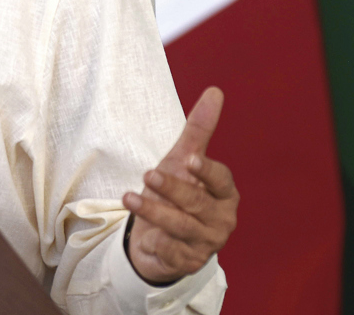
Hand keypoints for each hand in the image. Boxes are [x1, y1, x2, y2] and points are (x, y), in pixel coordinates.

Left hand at [122, 86, 238, 283]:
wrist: (162, 235)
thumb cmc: (177, 191)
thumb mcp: (183, 160)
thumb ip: (199, 129)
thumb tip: (215, 91)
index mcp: (224, 193)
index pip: (221, 180)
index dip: (207, 172)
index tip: (189, 161)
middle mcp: (220, 219)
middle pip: (197, 203)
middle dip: (171, 189)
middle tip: (147, 174)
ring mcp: (206, 243)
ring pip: (181, 227)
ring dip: (154, 212)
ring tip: (128, 197)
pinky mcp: (189, 262)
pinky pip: (173, 253)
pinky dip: (158, 243)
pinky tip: (146, 236)